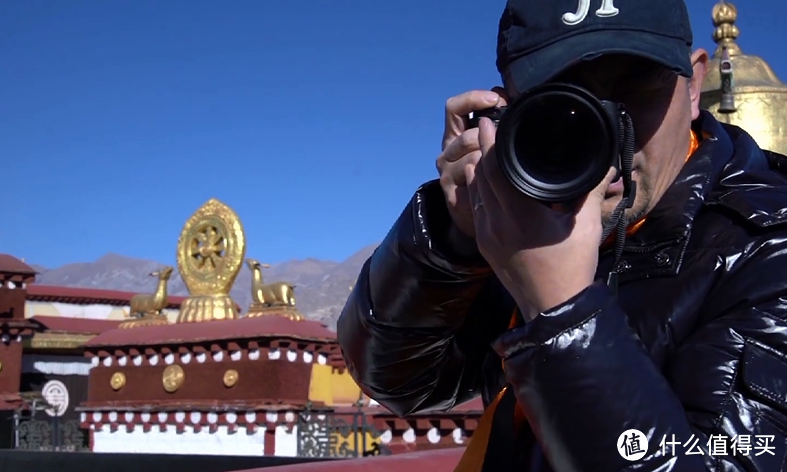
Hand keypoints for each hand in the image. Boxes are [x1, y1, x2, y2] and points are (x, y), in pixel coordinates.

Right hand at [436, 88, 508, 238]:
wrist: (475, 214)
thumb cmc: (487, 174)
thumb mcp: (489, 142)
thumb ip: (495, 119)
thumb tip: (504, 92)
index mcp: (455, 134)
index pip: (455, 107)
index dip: (473, 99)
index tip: (496, 99)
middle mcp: (447, 152)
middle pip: (466, 135)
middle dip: (490, 139)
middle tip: (507, 142)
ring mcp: (446, 173)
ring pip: (472, 158)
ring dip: (491, 161)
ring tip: (503, 166)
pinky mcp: (451, 194)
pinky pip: (473, 181)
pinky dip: (488, 179)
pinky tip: (497, 182)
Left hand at [469, 117, 616, 317]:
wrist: (553, 310)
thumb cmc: (572, 267)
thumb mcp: (586, 226)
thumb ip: (591, 190)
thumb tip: (605, 163)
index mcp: (518, 215)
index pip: (494, 168)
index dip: (492, 141)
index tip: (492, 120)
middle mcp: (495, 223)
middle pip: (480, 176)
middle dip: (484, 150)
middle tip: (491, 129)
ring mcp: (486, 235)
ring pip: (475, 192)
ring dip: (480, 171)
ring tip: (491, 152)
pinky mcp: (485, 246)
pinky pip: (477, 209)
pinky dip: (481, 191)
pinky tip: (491, 184)